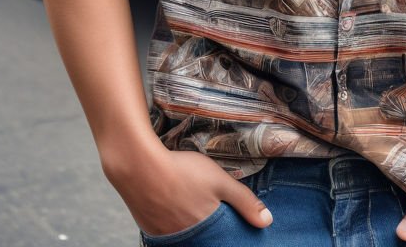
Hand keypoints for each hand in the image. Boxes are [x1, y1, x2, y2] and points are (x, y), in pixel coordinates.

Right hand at [105, 145, 272, 236]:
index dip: (226, 236)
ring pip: (185, 238)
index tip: (231, 229)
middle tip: (212, 215)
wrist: (138, 166)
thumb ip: (244, 201)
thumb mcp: (219, 181)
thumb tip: (267, 221)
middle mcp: (184, 240)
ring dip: (193, 228)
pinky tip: (176, 208)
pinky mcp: (149, 229)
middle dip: (212, 233)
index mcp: (204, 233)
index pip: (221, 243)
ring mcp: (164, 237)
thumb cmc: (181, 171)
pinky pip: (168, 234)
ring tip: (194, 210)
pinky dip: (175, 224)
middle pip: (203, 241)